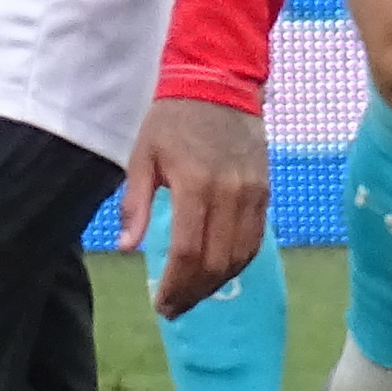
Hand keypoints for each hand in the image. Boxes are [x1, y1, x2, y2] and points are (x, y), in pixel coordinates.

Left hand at [119, 96, 269, 318]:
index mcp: (196, 184)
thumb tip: (127, 247)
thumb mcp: (142, 156)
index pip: (189, 251)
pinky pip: (255, 240)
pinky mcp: (265, 192)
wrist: (219, 82)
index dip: (175, 285)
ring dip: (216, 284)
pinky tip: (217, 272)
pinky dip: (237, 263)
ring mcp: (252, 194)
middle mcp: (230, 194)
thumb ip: (135, 203)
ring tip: (192, 295)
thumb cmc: (172, 120)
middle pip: (216, 261)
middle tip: (173, 308)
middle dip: (193, 292)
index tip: (161, 304)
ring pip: (240, 256)